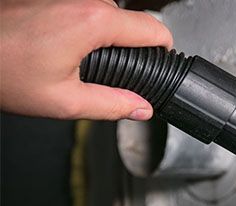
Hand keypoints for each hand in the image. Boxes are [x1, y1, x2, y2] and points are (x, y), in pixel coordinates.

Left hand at [0, 0, 172, 119]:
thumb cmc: (1, 71)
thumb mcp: (64, 101)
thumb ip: (113, 105)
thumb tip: (142, 108)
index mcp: (94, 22)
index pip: (154, 29)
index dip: (163, 50)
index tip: (160, 64)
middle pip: (130, 22)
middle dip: (127, 48)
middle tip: (102, 75)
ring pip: (106, 13)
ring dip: (101, 37)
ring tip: (71, 60)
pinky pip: (83, 8)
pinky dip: (81, 27)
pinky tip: (57, 46)